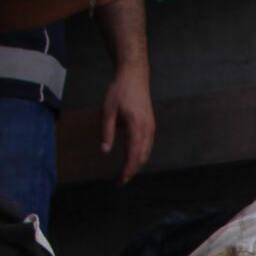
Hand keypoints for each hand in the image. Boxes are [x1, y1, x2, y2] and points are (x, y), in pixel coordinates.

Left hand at [101, 63, 154, 182]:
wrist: (134, 75)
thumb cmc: (119, 91)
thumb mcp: (107, 110)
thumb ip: (106, 132)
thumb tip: (104, 151)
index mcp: (135, 126)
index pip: (133, 155)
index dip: (127, 170)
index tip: (119, 180)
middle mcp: (147, 129)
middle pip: (142, 157)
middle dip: (132, 171)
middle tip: (121, 181)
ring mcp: (151, 127)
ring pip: (147, 152)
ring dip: (137, 164)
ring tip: (126, 173)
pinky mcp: (151, 124)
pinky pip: (148, 145)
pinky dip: (141, 155)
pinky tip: (133, 159)